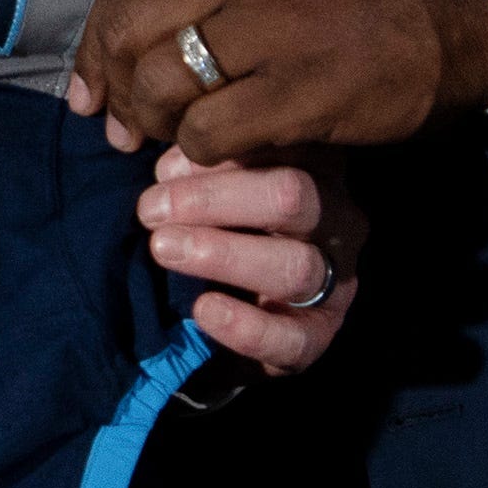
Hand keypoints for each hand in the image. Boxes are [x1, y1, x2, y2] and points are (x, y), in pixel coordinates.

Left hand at [68, 0, 487, 161]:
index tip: (92, 91)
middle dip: (118, 93)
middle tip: (129, 127)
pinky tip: (227, 148)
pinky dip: (204, 151)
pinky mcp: (302, 88)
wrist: (457, 12)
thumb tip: (102, 68)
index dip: (93, 50)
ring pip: (161, 88)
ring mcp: (271, 24)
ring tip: (178, 137)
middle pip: (128, 41)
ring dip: (159, 126)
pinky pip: (208, 133)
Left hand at [138, 154, 365, 377]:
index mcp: (313, 168)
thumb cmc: (220, 227)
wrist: (235, 309)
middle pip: (291, 196)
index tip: (162, 171)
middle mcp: (335, 219)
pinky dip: (246, 326)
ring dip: (223, 256)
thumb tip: (170, 170)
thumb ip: (193, 171)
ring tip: (164, 249)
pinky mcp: (319, 334)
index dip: (219, 155)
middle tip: (151, 211)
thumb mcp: (208, 189)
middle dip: (214, 201)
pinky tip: (204, 309)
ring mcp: (336, 279)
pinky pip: (293, 337)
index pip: (278, 149)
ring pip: (294, 265)